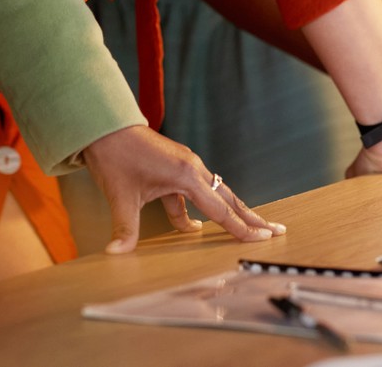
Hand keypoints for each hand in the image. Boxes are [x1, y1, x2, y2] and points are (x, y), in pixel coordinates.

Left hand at [83, 125, 283, 251]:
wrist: (106, 126)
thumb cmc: (116, 158)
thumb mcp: (121, 197)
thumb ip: (124, 229)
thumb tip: (115, 254)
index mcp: (186, 176)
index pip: (221, 210)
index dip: (242, 228)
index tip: (264, 238)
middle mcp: (193, 168)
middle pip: (229, 199)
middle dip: (250, 218)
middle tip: (275, 231)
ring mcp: (186, 165)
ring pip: (214, 193)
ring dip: (228, 212)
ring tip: (246, 227)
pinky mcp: (176, 165)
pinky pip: (193, 191)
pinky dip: (197, 209)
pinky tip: (192, 227)